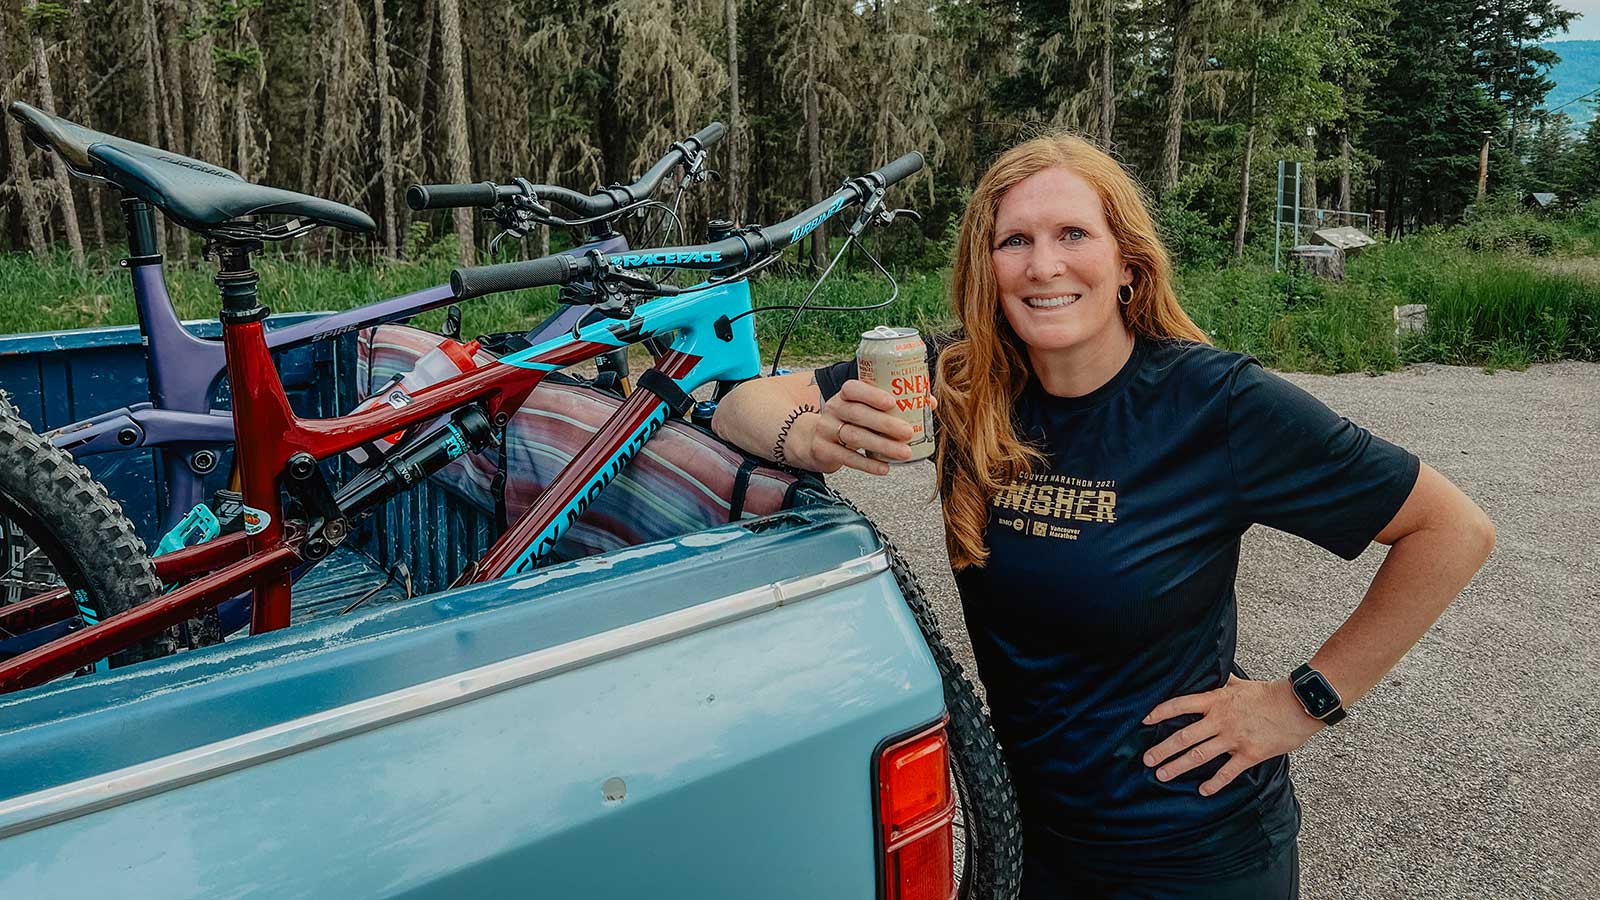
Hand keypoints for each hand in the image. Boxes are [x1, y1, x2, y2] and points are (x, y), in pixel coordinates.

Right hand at [797, 379, 933, 475]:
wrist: (811, 440)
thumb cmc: (847, 421)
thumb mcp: (860, 408)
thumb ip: (889, 404)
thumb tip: (929, 402)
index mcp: (844, 395)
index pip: (853, 389)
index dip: (872, 394)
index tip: (892, 402)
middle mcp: (833, 409)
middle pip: (858, 414)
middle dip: (885, 423)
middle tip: (909, 432)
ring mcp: (826, 430)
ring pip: (854, 437)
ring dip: (882, 445)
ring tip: (904, 452)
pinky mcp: (824, 451)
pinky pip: (847, 458)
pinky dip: (868, 464)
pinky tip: (885, 468)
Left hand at [1141, 675, 1322, 796]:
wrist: (1298, 705)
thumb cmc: (1270, 693)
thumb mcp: (1241, 684)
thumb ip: (1222, 683)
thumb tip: (1211, 674)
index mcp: (1217, 701)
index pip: (1181, 705)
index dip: (1161, 712)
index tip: (1145, 720)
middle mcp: (1220, 720)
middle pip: (1184, 736)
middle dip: (1163, 749)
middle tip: (1147, 759)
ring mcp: (1234, 739)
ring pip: (1200, 756)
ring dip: (1178, 766)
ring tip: (1162, 775)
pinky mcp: (1249, 754)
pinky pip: (1227, 773)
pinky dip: (1214, 784)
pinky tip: (1202, 791)